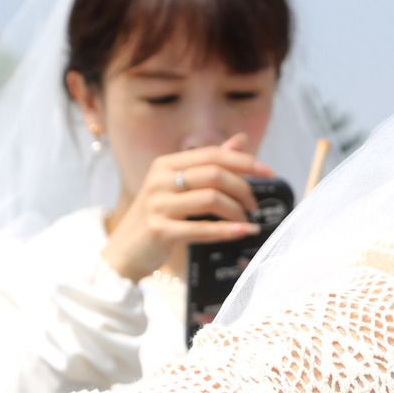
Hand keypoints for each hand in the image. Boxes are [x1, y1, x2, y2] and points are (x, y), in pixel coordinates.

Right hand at [101, 136, 271, 282]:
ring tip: (247, 220)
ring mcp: (158, 204)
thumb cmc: (157, 218)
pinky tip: (243, 231)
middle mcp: (160, 180)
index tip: (269, 172)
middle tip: (254, 205)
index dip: (244, 161)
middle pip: (215, 174)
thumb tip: (240, 140)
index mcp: (166, 164)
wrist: (124, 252)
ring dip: (237, 211)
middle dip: (243, 189)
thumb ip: (209, 164)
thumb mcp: (179, 187)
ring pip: (211, 199)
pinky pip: (201, 228)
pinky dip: (227, 230)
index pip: (213, 154)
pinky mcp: (159, 230)